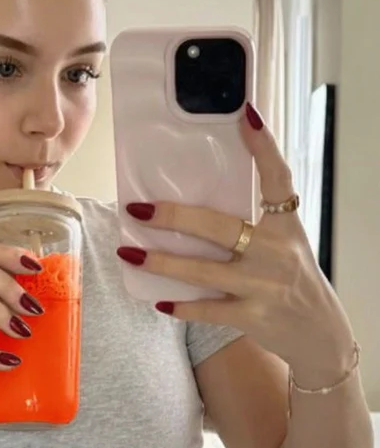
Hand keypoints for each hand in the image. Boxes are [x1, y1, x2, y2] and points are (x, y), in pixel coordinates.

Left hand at [117, 103, 353, 378]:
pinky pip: (209, 309)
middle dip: (175, 216)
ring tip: (128, 252)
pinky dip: (183, 306)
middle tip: (138, 208)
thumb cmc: (292, 278)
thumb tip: (200, 196)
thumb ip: (256, 218)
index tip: (245, 114)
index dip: (263, 146)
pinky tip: (159, 301)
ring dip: (162, 262)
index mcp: (286, 225)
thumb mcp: (285, 241)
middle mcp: (276, 251)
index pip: (277, 178)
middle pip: (220, 226)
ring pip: (204, 269)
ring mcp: (263, 285)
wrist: (319, 332)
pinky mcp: (253, 316)